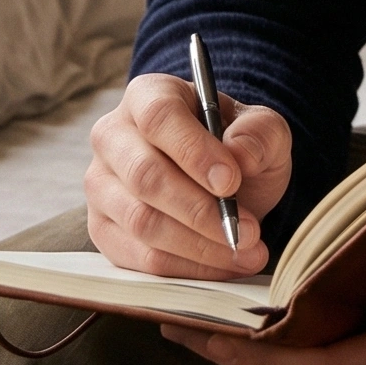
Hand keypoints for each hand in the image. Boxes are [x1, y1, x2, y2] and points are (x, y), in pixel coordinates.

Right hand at [85, 74, 291, 279]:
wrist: (223, 185)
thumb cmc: (237, 148)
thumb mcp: (263, 131)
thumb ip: (261, 134)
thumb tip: (241, 154)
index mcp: (148, 96)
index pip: (158, 116)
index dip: (193, 151)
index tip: (231, 181)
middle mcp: (113, 137)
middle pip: (145, 175)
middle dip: (200, 210)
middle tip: (248, 230)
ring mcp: (102, 186)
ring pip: (141, 221)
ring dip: (199, 245)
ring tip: (246, 251)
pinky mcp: (103, 230)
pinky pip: (139, 258)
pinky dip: (186, 268)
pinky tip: (223, 265)